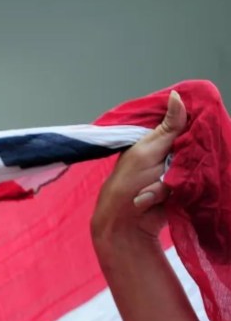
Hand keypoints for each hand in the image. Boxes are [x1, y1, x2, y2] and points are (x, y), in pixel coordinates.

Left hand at [91, 90, 187, 247]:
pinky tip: (155, 201)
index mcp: (156, 139)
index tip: (194, 131)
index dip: (193, 124)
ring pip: (194, 165)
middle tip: (162, 172)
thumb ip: (168, 128)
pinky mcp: (183, 189)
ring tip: (148, 193)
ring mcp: (176, 171)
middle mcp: (168, 152)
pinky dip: (174, 193)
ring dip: (171, 183)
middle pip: (193, 143)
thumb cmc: (127, 185)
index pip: (183, 123)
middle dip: (181, 159)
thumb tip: (177, 95)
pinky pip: (193, 184)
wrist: (125, 224)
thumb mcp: (147, 152)